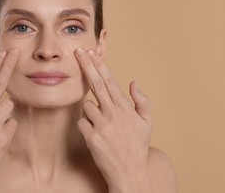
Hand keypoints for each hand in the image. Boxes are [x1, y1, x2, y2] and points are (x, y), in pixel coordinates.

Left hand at [75, 48, 151, 192]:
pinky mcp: (91, 137)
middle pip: (95, 83)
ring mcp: (101, 125)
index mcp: (124, 107)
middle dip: (86, 65)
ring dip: (90, 112)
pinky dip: (86, 126)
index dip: (99, 65)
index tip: (91, 53)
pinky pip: (82, 123)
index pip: (109, 81)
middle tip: (77, 52)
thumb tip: (132, 82)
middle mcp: (112, 113)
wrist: (129, 172)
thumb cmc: (137, 145)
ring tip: (102, 126)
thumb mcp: (146, 122)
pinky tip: (96, 135)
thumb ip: (141, 100)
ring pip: (86, 106)